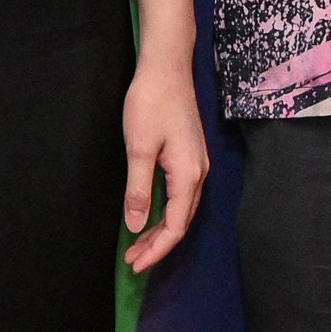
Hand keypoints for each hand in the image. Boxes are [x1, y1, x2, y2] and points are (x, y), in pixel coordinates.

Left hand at [120, 51, 208, 272]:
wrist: (167, 66)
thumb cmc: (151, 103)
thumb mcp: (138, 148)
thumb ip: (138, 189)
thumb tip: (136, 226)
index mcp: (188, 175)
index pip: (175, 226)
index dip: (156, 249)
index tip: (134, 264)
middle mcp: (199, 173)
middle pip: (182, 221)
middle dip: (157, 244)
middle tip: (132, 260)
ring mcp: (197, 164)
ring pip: (182, 209)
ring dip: (161, 229)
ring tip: (138, 244)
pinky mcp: (190, 155)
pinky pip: (181, 195)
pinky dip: (165, 211)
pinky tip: (150, 214)